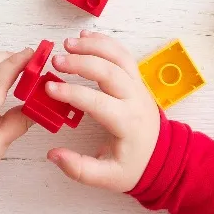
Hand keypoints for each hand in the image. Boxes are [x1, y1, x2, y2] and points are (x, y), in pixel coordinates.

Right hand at [44, 30, 160, 192]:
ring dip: (93, 46)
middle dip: (81, 62)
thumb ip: (79, 169)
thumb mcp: (108, 177)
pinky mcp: (135, 80)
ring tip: (68, 43)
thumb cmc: (135, 165)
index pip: (98, 102)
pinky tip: (85, 36)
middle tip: (56, 60)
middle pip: (110, 71)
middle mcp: (135, 99)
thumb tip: (54, 155)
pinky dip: (104, 42)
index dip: (72, 93)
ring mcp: (137, 86)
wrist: (163, 157)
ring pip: (118, 57)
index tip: (50, 89)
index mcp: (127, 123)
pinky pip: (122, 55)